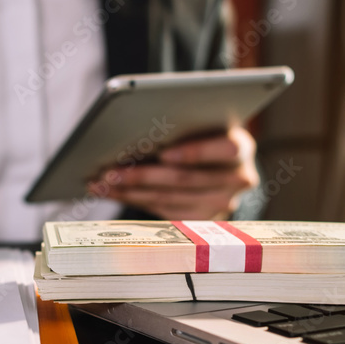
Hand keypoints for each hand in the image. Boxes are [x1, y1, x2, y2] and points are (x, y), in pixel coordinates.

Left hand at [88, 127, 258, 219]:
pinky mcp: (202, 220)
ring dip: (131, 191)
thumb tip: (136, 128)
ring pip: (170, 199)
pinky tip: (112, 192)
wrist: (219, 162)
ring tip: (103, 183)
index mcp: (241, 147)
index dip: (194, 152)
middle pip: (187, 180)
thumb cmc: (202, 132)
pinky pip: (163, 212)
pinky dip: (134, 200)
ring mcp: (222, 204)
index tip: (163, 153)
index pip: (225, 150)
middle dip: (144, 175)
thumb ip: (185, 125)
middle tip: (111, 171)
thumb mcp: (203, 123)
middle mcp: (238, 179)